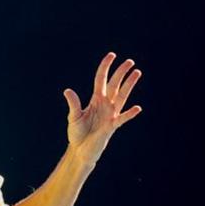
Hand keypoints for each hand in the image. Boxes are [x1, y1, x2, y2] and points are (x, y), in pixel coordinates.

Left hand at [63, 52, 142, 166]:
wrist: (80, 150)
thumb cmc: (77, 133)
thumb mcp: (74, 117)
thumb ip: (73, 104)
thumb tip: (67, 90)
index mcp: (95, 100)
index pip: (101, 80)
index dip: (105, 68)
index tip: (112, 55)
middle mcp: (105, 105)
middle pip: (114, 85)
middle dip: (121, 73)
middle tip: (130, 61)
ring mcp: (110, 115)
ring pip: (122, 97)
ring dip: (129, 85)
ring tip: (137, 73)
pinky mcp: (112, 126)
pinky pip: (122, 119)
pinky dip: (129, 114)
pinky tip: (137, 108)